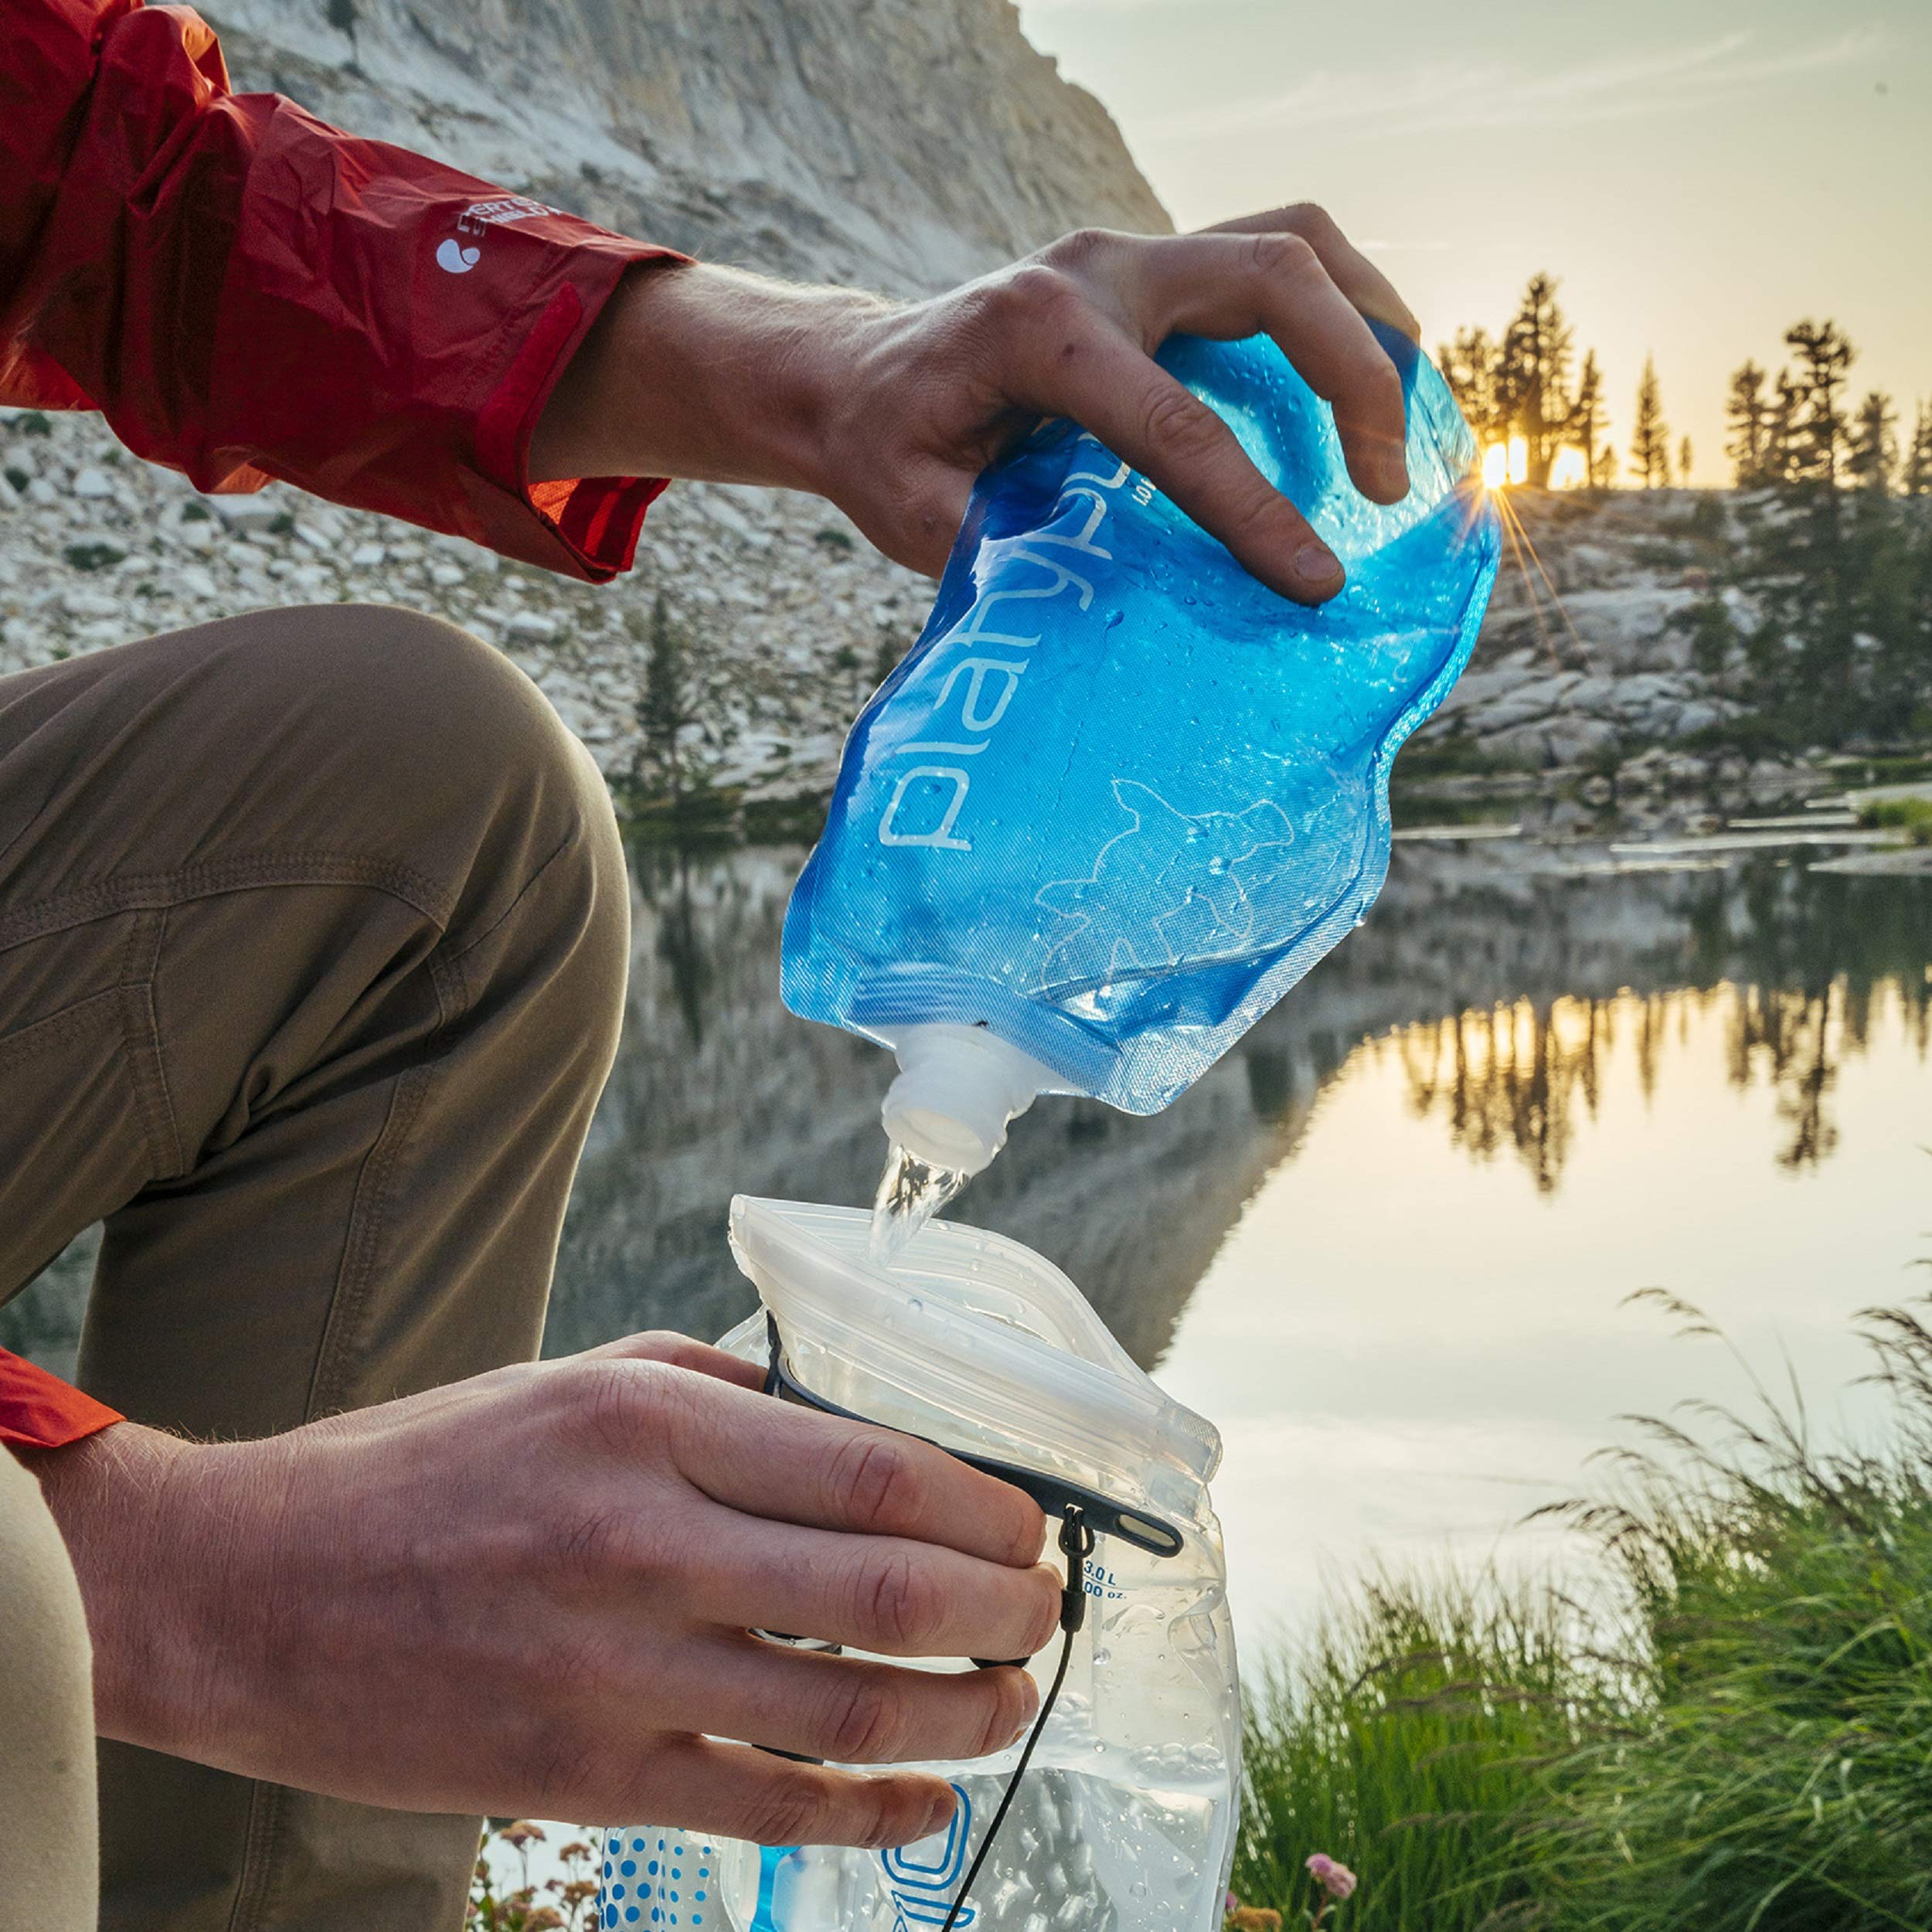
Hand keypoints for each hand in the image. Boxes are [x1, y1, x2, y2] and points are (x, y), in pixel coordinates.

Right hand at [28, 1333, 1058, 1846]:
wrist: (248, 1591)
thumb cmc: (417, 1469)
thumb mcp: (570, 1380)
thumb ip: (716, 1388)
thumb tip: (847, 1421)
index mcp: (646, 1426)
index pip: (870, 1468)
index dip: (979, 1505)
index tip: (1025, 1522)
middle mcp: (642, 1543)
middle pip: (884, 1588)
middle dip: (1002, 1606)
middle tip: (1045, 1608)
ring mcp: (613, 1672)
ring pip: (844, 1710)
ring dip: (962, 1712)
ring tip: (1015, 1698)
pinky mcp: (581, 1774)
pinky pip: (761, 1805)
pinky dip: (866, 1814)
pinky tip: (923, 1801)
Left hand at [532, 205, 1420, 604]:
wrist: (856, 375)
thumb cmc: (884, 451)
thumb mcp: (916, 517)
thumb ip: (1003, 550)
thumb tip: (1119, 603)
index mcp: (1039, 334)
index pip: (1177, 423)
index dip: (1256, 509)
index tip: (1318, 581)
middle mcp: (1099, 269)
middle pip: (1274, 275)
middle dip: (1354, 377)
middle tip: (1387, 486)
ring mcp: (1134, 254)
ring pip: (1292, 239)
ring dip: (1369, 316)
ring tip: (1413, 416)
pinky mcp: (1158, 264)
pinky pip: (1276, 252)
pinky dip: (1338, 306)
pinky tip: (1368, 380)